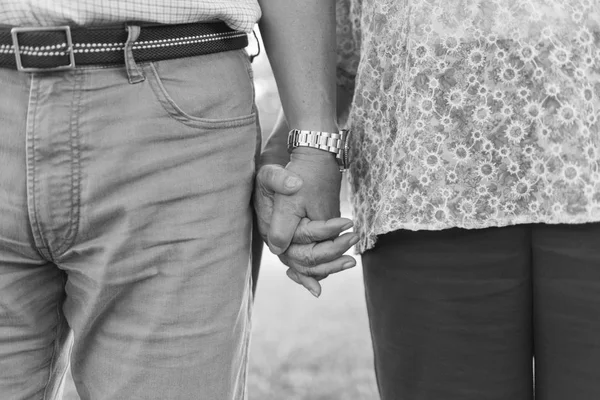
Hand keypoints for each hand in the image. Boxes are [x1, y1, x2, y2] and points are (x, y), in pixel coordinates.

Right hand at [254, 162, 357, 295]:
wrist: (280, 181)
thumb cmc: (275, 178)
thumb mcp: (272, 174)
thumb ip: (279, 179)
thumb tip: (293, 185)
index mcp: (271, 226)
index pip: (301, 235)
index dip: (326, 231)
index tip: (346, 221)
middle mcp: (277, 242)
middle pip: (305, 258)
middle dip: (332, 252)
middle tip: (353, 238)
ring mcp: (286, 248)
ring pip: (307, 268)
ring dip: (330, 266)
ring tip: (351, 261)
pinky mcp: (296, 249)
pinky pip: (305, 269)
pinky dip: (318, 274)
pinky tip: (333, 274)